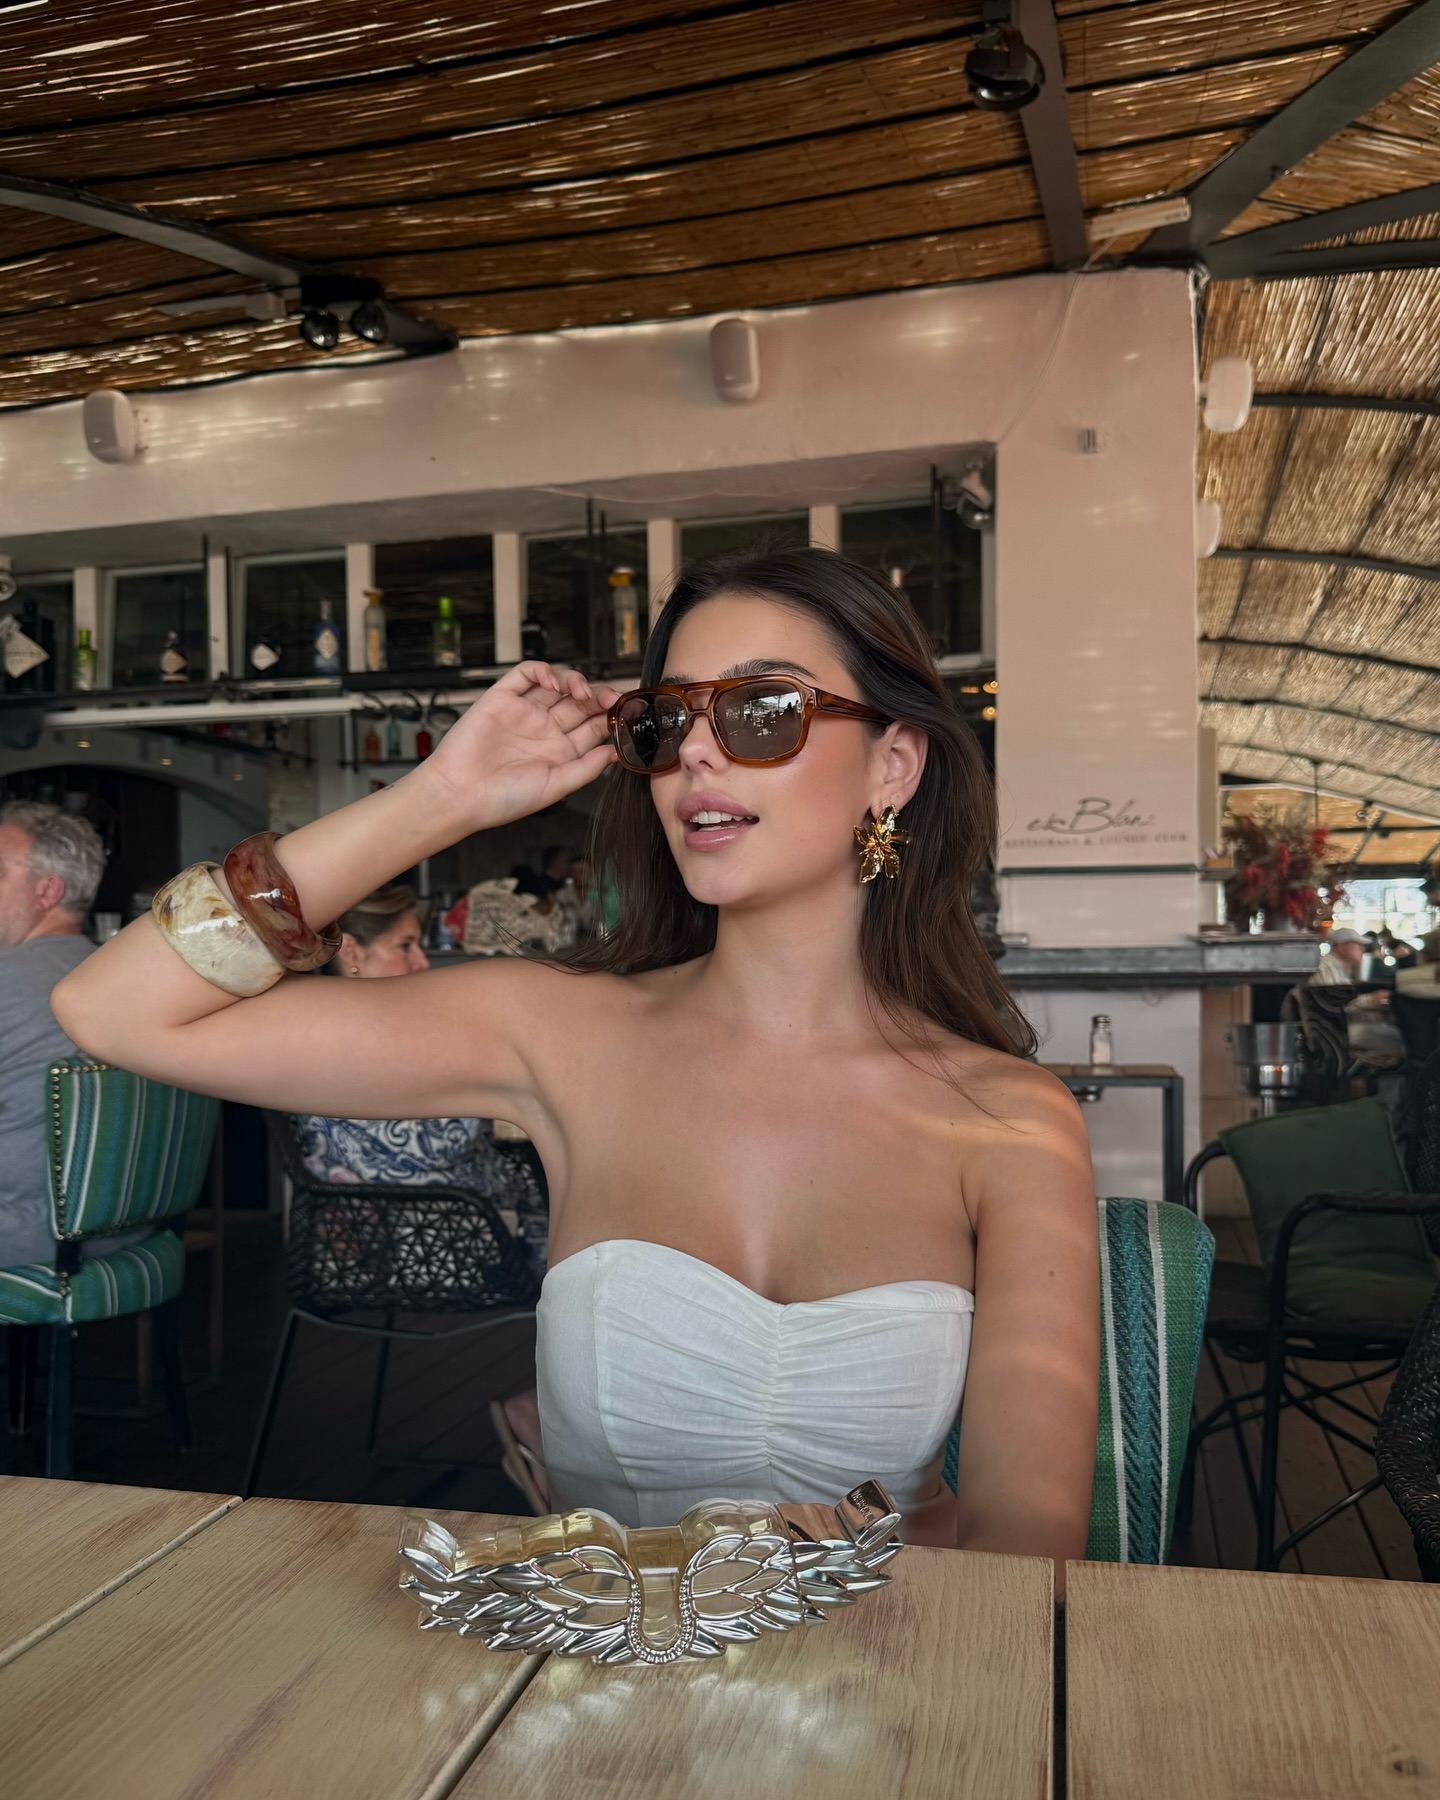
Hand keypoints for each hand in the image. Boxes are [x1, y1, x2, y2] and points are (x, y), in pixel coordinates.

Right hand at [421, 662, 619, 831]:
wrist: (460, 794)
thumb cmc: (502, 799)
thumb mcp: (556, 786)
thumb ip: (587, 768)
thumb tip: (616, 752)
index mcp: (560, 751)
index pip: (593, 726)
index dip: (610, 718)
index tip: (625, 715)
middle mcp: (544, 730)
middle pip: (579, 703)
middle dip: (598, 696)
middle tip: (610, 698)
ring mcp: (524, 712)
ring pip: (557, 685)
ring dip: (575, 681)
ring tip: (581, 692)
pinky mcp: (502, 698)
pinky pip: (526, 674)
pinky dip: (542, 671)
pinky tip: (552, 682)